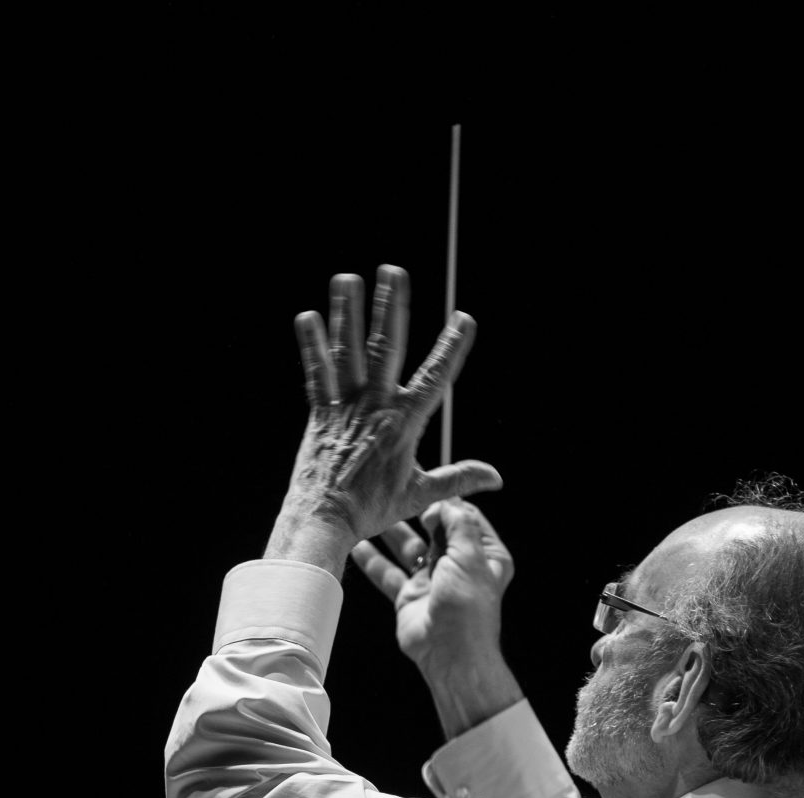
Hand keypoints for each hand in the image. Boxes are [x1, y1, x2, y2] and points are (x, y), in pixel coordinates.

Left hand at [282, 266, 499, 542]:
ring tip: (347, 278)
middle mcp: (375, 406)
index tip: (464, 318)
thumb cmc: (371, 509)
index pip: (436, 376)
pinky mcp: (319, 414)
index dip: (452, 347)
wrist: (323, 520)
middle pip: (386, 346)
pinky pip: (315, 373)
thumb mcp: (420, 493)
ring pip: (348, 351)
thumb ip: (458, 478)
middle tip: (393, 270)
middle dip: (391, 306)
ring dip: (348, 312)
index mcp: (404, 422)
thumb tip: (496, 477)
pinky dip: (311, 345)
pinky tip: (307, 316)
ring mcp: (344, 407)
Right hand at [350, 497, 513, 667]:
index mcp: (484, 555)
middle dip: (417, 513)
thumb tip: (446, 502)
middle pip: (435, 530)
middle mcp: (458, 565)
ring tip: (372, 512)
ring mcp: (432, 580)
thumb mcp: (470, 556)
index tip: (428, 488)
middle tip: (396, 494)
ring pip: (409, 549)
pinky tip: (357, 544)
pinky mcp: (409, 595)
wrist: (450, 653)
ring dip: (392, 533)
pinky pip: (388, 572)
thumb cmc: (468, 608)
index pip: (465, 519)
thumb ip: (458, 525)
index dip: (446, 503)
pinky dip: (372, 559)